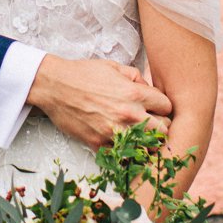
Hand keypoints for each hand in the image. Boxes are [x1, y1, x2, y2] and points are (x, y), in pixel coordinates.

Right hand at [27, 55, 172, 149]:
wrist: (55, 86)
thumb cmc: (83, 74)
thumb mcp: (113, 67)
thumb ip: (136, 77)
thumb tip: (148, 89)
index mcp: (135, 94)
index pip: (167, 107)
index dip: (163, 107)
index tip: (155, 108)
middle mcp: (129, 115)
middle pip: (164, 131)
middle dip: (160, 127)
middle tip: (151, 123)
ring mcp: (114, 132)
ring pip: (147, 148)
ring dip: (145, 142)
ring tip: (138, 136)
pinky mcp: (99, 144)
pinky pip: (121, 156)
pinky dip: (122, 151)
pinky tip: (119, 143)